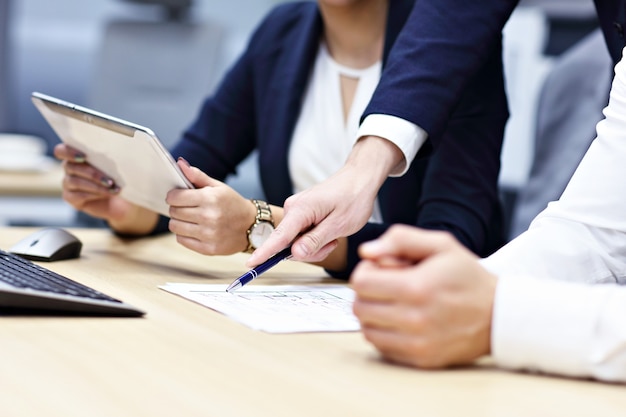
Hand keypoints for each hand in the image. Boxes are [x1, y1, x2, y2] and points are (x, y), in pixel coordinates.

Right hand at [54, 143, 155, 232]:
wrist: (125, 200)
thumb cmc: (122, 177)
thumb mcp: (121, 164)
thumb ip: (115, 154)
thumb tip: (123, 147)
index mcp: (77, 154)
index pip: (61, 150)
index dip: (68, 152)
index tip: (84, 156)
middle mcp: (69, 168)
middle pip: (70, 166)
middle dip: (92, 173)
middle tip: (110, 179)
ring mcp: (69, 184)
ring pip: (74, 181)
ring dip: (95, 185)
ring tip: (113, 188)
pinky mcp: (72, 198)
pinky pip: (77, 195)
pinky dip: (93, 194)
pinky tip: (106, 194)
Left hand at [167, 158, 255, 254]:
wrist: (252, 226)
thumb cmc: (233, 204)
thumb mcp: (218, 187)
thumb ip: (197, 176)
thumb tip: (180, 163)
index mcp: (211, 198)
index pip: (176, 197)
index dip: (173, 196)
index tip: (176, 196)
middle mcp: (209, 217)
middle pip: (174, 212)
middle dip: (176, 208)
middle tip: (185, 207)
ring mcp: (209, 234)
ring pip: (175, 227)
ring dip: (178, 222)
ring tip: (189, 218)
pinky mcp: (208, 249)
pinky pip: (182, 240)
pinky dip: (184, 234)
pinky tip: (194, 229)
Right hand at [247, 136, 402, 266]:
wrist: (360, 178)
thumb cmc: (353, 198)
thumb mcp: (339, 225)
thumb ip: (315, 240)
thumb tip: (294, 253)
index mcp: (300, 210)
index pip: (279, 237)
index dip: (264, 253)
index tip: (251, 264)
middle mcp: (293, 209)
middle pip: (290, 245)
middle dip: (310, 251)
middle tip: (333, 243)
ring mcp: (296, 210)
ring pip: (297, 242)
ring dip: (315, 245)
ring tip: (334, 235)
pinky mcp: (300, 213)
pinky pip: (301, 235)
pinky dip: (315, 239)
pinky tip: (329, 232)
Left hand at [351, 225, 496, 368]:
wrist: (499, 315)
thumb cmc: (467, 276)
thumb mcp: (441, 245)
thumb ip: (400, 239)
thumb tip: (366, 252)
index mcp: (416, 287)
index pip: (360, 282)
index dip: (365, 271)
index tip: (379, 270)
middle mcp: (414, 319)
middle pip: (359, 307)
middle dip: (366, 293)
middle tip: (385, 287)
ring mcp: (417, 343)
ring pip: (366, 329)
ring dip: (373, 314)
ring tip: (392, 303)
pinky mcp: (420, 359)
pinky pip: (381, 347)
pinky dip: (384, 333)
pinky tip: (400, 320)